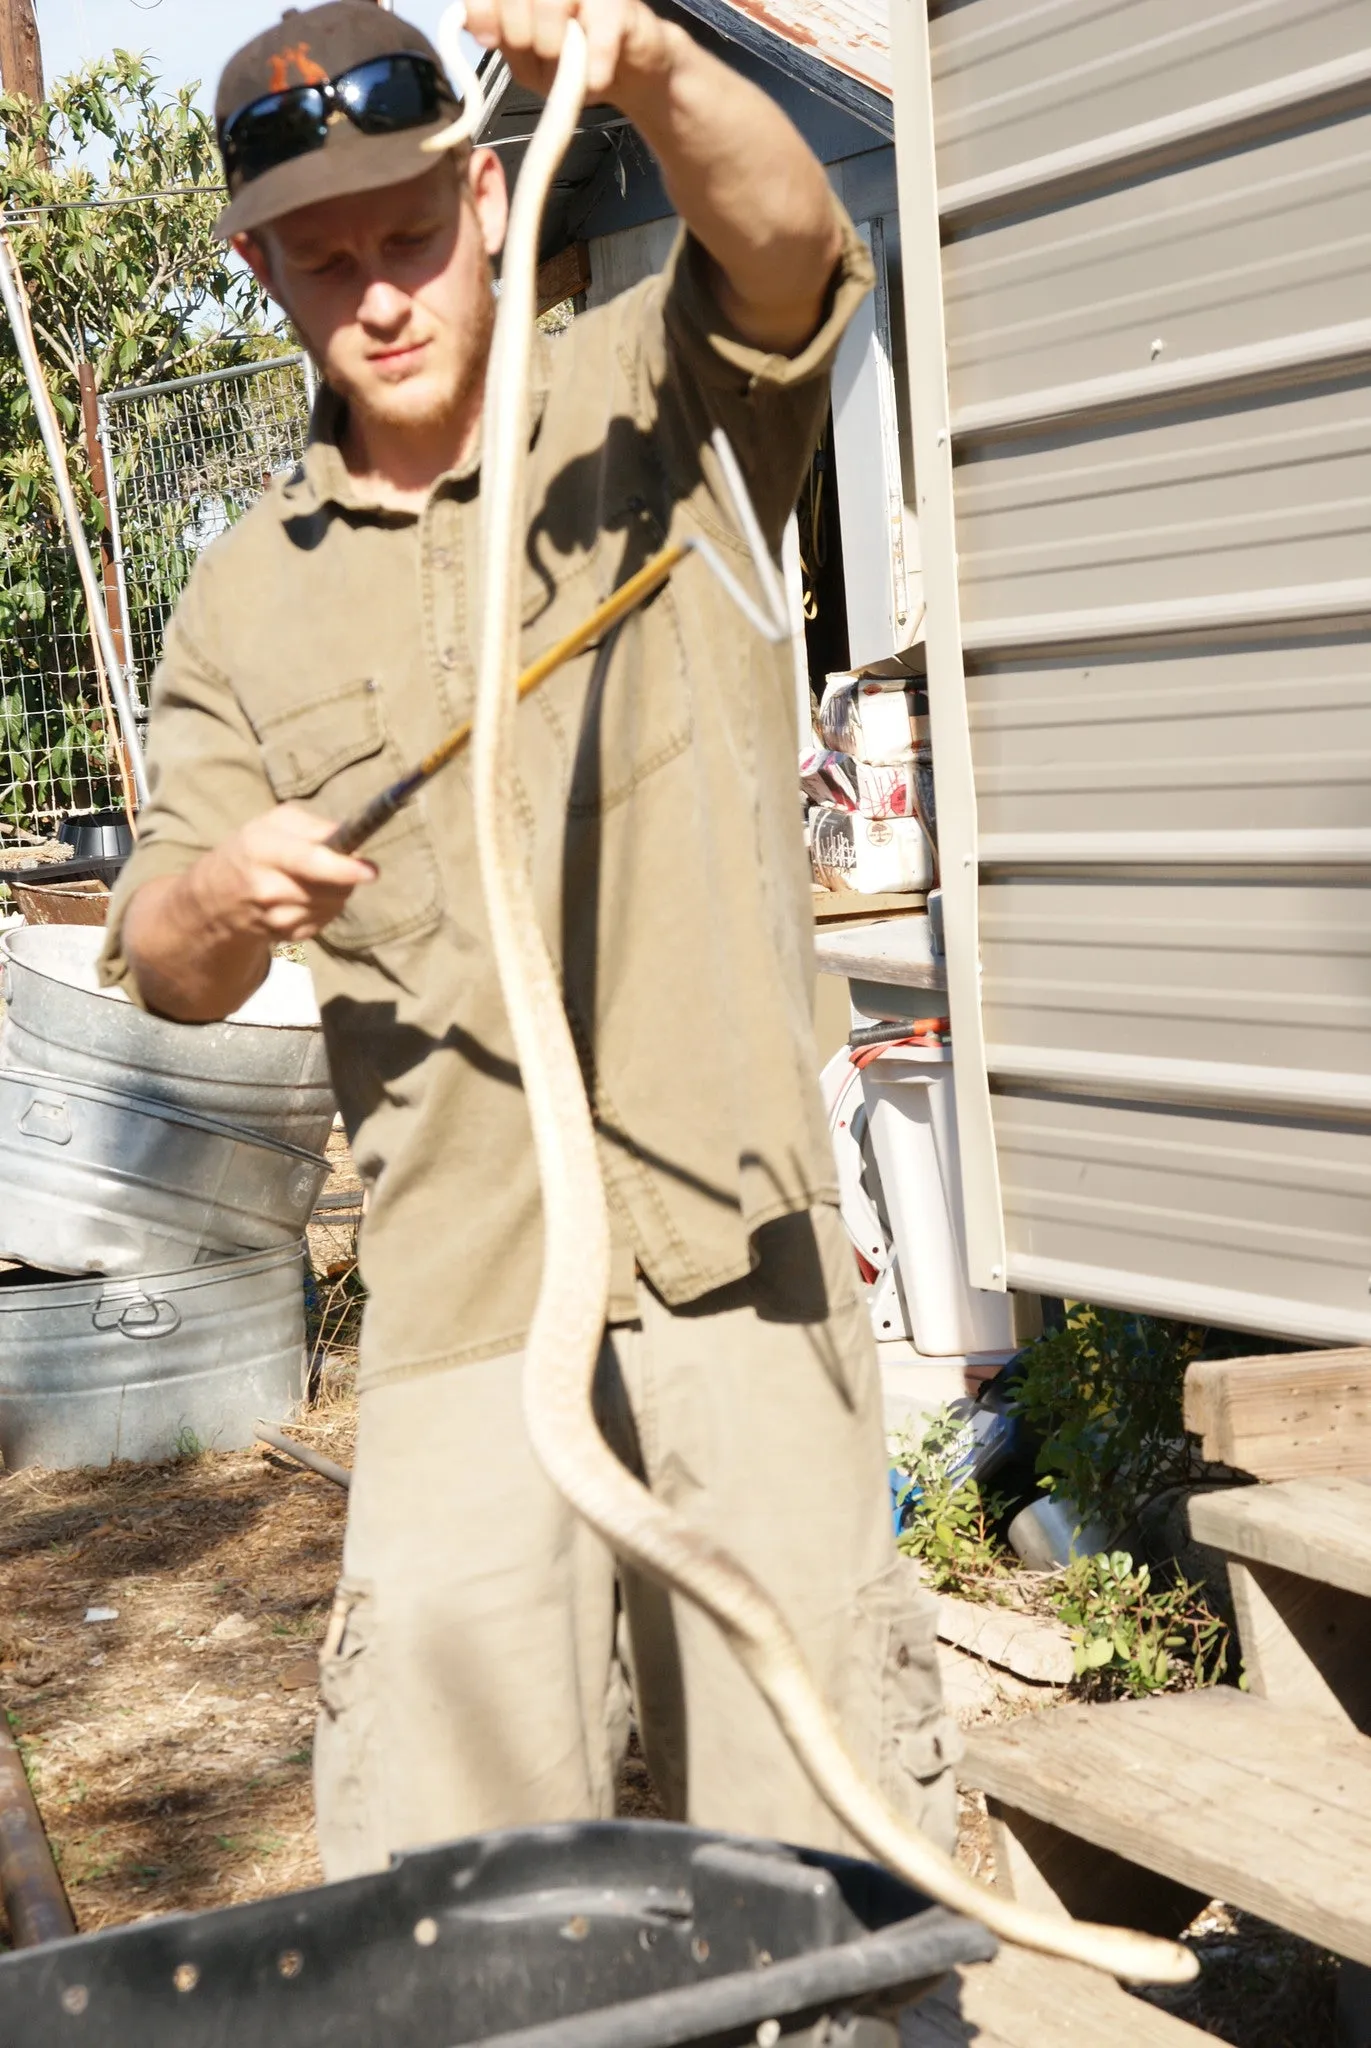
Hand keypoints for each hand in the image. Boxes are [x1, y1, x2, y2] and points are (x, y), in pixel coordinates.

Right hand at [190, 803, 375, 945]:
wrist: (216, 898)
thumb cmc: (251, 849)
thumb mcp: (274, 823)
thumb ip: (314, 826)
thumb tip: (352, 839)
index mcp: (262, 849)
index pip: (310, 862)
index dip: (344, 868)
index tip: (371, 871)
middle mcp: (268, 888)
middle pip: (331, 887)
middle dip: (347, 875)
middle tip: (341, 861)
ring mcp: (276, 917)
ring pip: (334, 904)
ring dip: (338, 890)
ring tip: (317, 877)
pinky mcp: (286, 936)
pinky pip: (326, 920)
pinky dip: (327, 906)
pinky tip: (308, 896)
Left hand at [464, 0, 670, 101]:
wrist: (630, 71)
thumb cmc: (576, 63)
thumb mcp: (528, 63)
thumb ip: (502, 40)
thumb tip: (472, 23)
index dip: (483, 9)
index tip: (489, 37)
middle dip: (519, 33)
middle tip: (539, 54)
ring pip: (552, 1)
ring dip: (552, 44)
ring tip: (567, 66)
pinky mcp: (619, 5)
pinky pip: (598, 34)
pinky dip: (592, 67)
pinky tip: (594, 79)